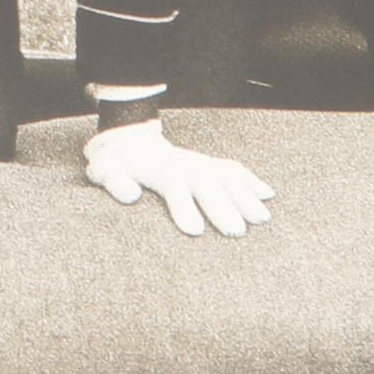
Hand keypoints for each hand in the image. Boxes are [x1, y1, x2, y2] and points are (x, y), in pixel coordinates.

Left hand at [84, 117, 276, 237]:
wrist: (128, 141)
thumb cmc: (115, 165)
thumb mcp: (105, 172)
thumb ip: (116, 183)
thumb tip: (131, 195)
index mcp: (159, 171)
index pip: (174, 188)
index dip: (184, 209)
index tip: (195, 231)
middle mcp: (184, 166)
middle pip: (207, 185)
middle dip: (223, 207)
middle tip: (237, 233)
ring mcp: (198, 163)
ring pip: (226, 176)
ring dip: (245, 196)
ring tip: (262, 219)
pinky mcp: (208, 164)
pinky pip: (232, 170)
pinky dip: (250, 181)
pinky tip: (268, 194)